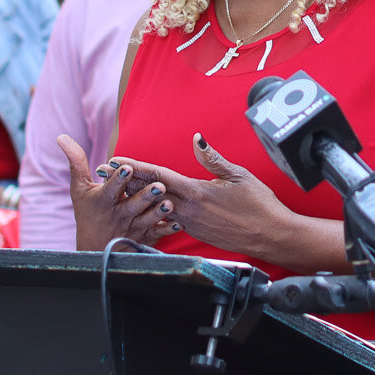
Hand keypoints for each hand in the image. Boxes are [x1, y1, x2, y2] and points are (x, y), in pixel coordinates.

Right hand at [59, 135, 180, 250]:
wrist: (94, 251)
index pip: (112, 188)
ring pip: (148, 220)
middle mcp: (119, 214)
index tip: (126, 167)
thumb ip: (76, 162)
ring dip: (159, 212)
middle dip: (145, 195)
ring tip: (169, 203)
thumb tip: (61, 137)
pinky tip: (179, 223)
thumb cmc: (87, 213)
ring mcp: (133, 228)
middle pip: (134, 204)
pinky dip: (167, 230)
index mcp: (105, 200)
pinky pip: (157, 234)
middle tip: (158, 186)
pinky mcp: (144, 238)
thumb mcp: (80, 189)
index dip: (119, 179)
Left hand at [120, 134, 299, 259]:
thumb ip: (213, 158)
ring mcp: (191, 224)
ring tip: (118, 187)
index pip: (159, 176)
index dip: (135, 167)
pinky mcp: (196, 233)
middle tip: (104, 173)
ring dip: (138, 195)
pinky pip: (171, 219)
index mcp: (197, 193)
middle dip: (126, 181)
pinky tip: (146, 206)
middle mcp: (189, 211)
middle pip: (151, 192)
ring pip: (158, 206)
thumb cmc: (259, 204)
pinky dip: (156, 209)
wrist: (271, 236)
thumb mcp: (238, 175)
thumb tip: (197, 139)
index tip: (116, 160)